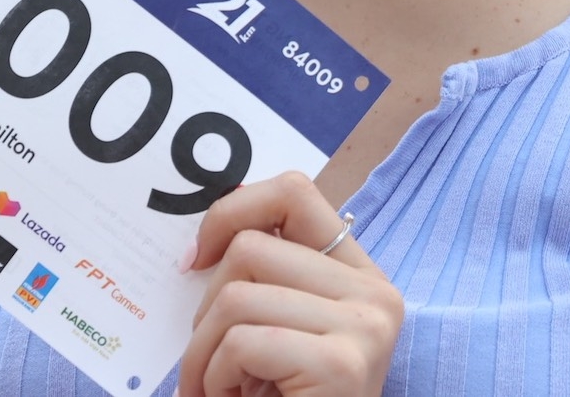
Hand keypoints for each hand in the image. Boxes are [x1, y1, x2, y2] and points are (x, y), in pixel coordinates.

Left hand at [177, 172, 402, 396]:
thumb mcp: (276, 334)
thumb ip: (262, 283)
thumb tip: (201, 243)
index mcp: (361, 276)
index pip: (294, 193)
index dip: (231, 211)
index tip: (193, 259)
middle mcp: (376, 293)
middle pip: (251, 248)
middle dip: (205, 311)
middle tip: (212, 367)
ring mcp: (365, 325)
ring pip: (236, 296)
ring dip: (204, 356)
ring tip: (223, 392)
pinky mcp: (343, 362)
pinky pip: (242, 341)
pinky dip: (215, 379)